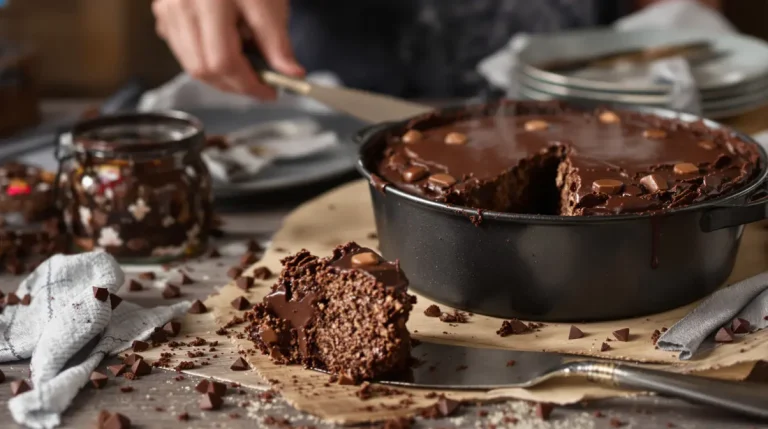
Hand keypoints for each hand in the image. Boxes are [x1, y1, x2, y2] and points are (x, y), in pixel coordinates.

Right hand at [152, 0, 304, 99]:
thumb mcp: (268, 3)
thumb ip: (278, 43)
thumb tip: (291, 75)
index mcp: (209, 2)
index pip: (223, 61)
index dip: (248, 85)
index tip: (270, 92)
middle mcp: (180, 6)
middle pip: (203, 69)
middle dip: (234, 85)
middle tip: (260, 83)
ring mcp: (167, 10)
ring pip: (191, 65)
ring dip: (221, 75)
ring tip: (245, 61)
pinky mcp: (163, 13)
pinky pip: (183, 51)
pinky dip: (207, 59)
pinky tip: (226, 46)